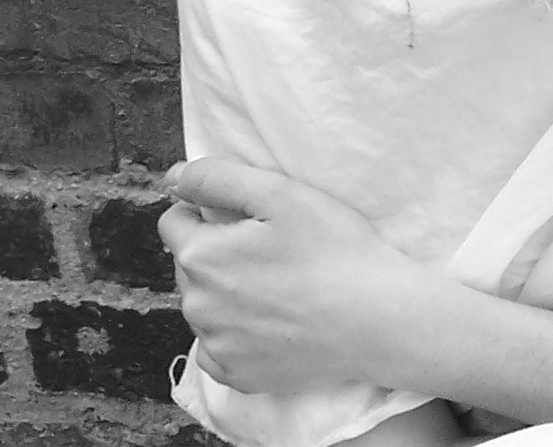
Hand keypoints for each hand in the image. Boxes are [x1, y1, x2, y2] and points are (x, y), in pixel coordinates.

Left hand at [157, 157, 427, 393]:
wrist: (377, 320)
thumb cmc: (335, 250)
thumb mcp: (282, 194)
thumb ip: (218, 178)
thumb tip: (175, 177)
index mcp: (201, 256)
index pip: (174, 222)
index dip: (207, 210)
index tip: (249, 217)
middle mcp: (196, 305)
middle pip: (190, 265)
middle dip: (219, 252)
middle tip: (273, 250)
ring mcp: (216, 346)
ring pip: (205, 306)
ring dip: (227, 293)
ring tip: (281, 287)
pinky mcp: (237, 375)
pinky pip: (219, 348)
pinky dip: (237, 335)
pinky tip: (274, 323)